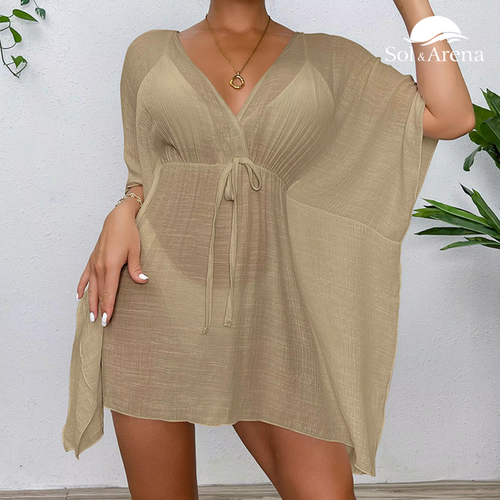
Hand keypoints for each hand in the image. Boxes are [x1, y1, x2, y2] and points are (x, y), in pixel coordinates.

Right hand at [76, 197, 147, 326]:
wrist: (117, 218)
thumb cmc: (128, 233)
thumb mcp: (135, 251)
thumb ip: (136, 268)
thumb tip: (143, 281)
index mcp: (111, 266)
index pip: (109, 292)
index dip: (108, 306)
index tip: (107, 319)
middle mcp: (100, 266)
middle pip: (98, 292)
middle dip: (99, 308)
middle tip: (99, 323)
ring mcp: (94, 263)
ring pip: (91, 287)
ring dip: (90, 302)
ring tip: (90, 315)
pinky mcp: (92, 259)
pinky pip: (84, 277)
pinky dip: (81, 287)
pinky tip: (79, 296)